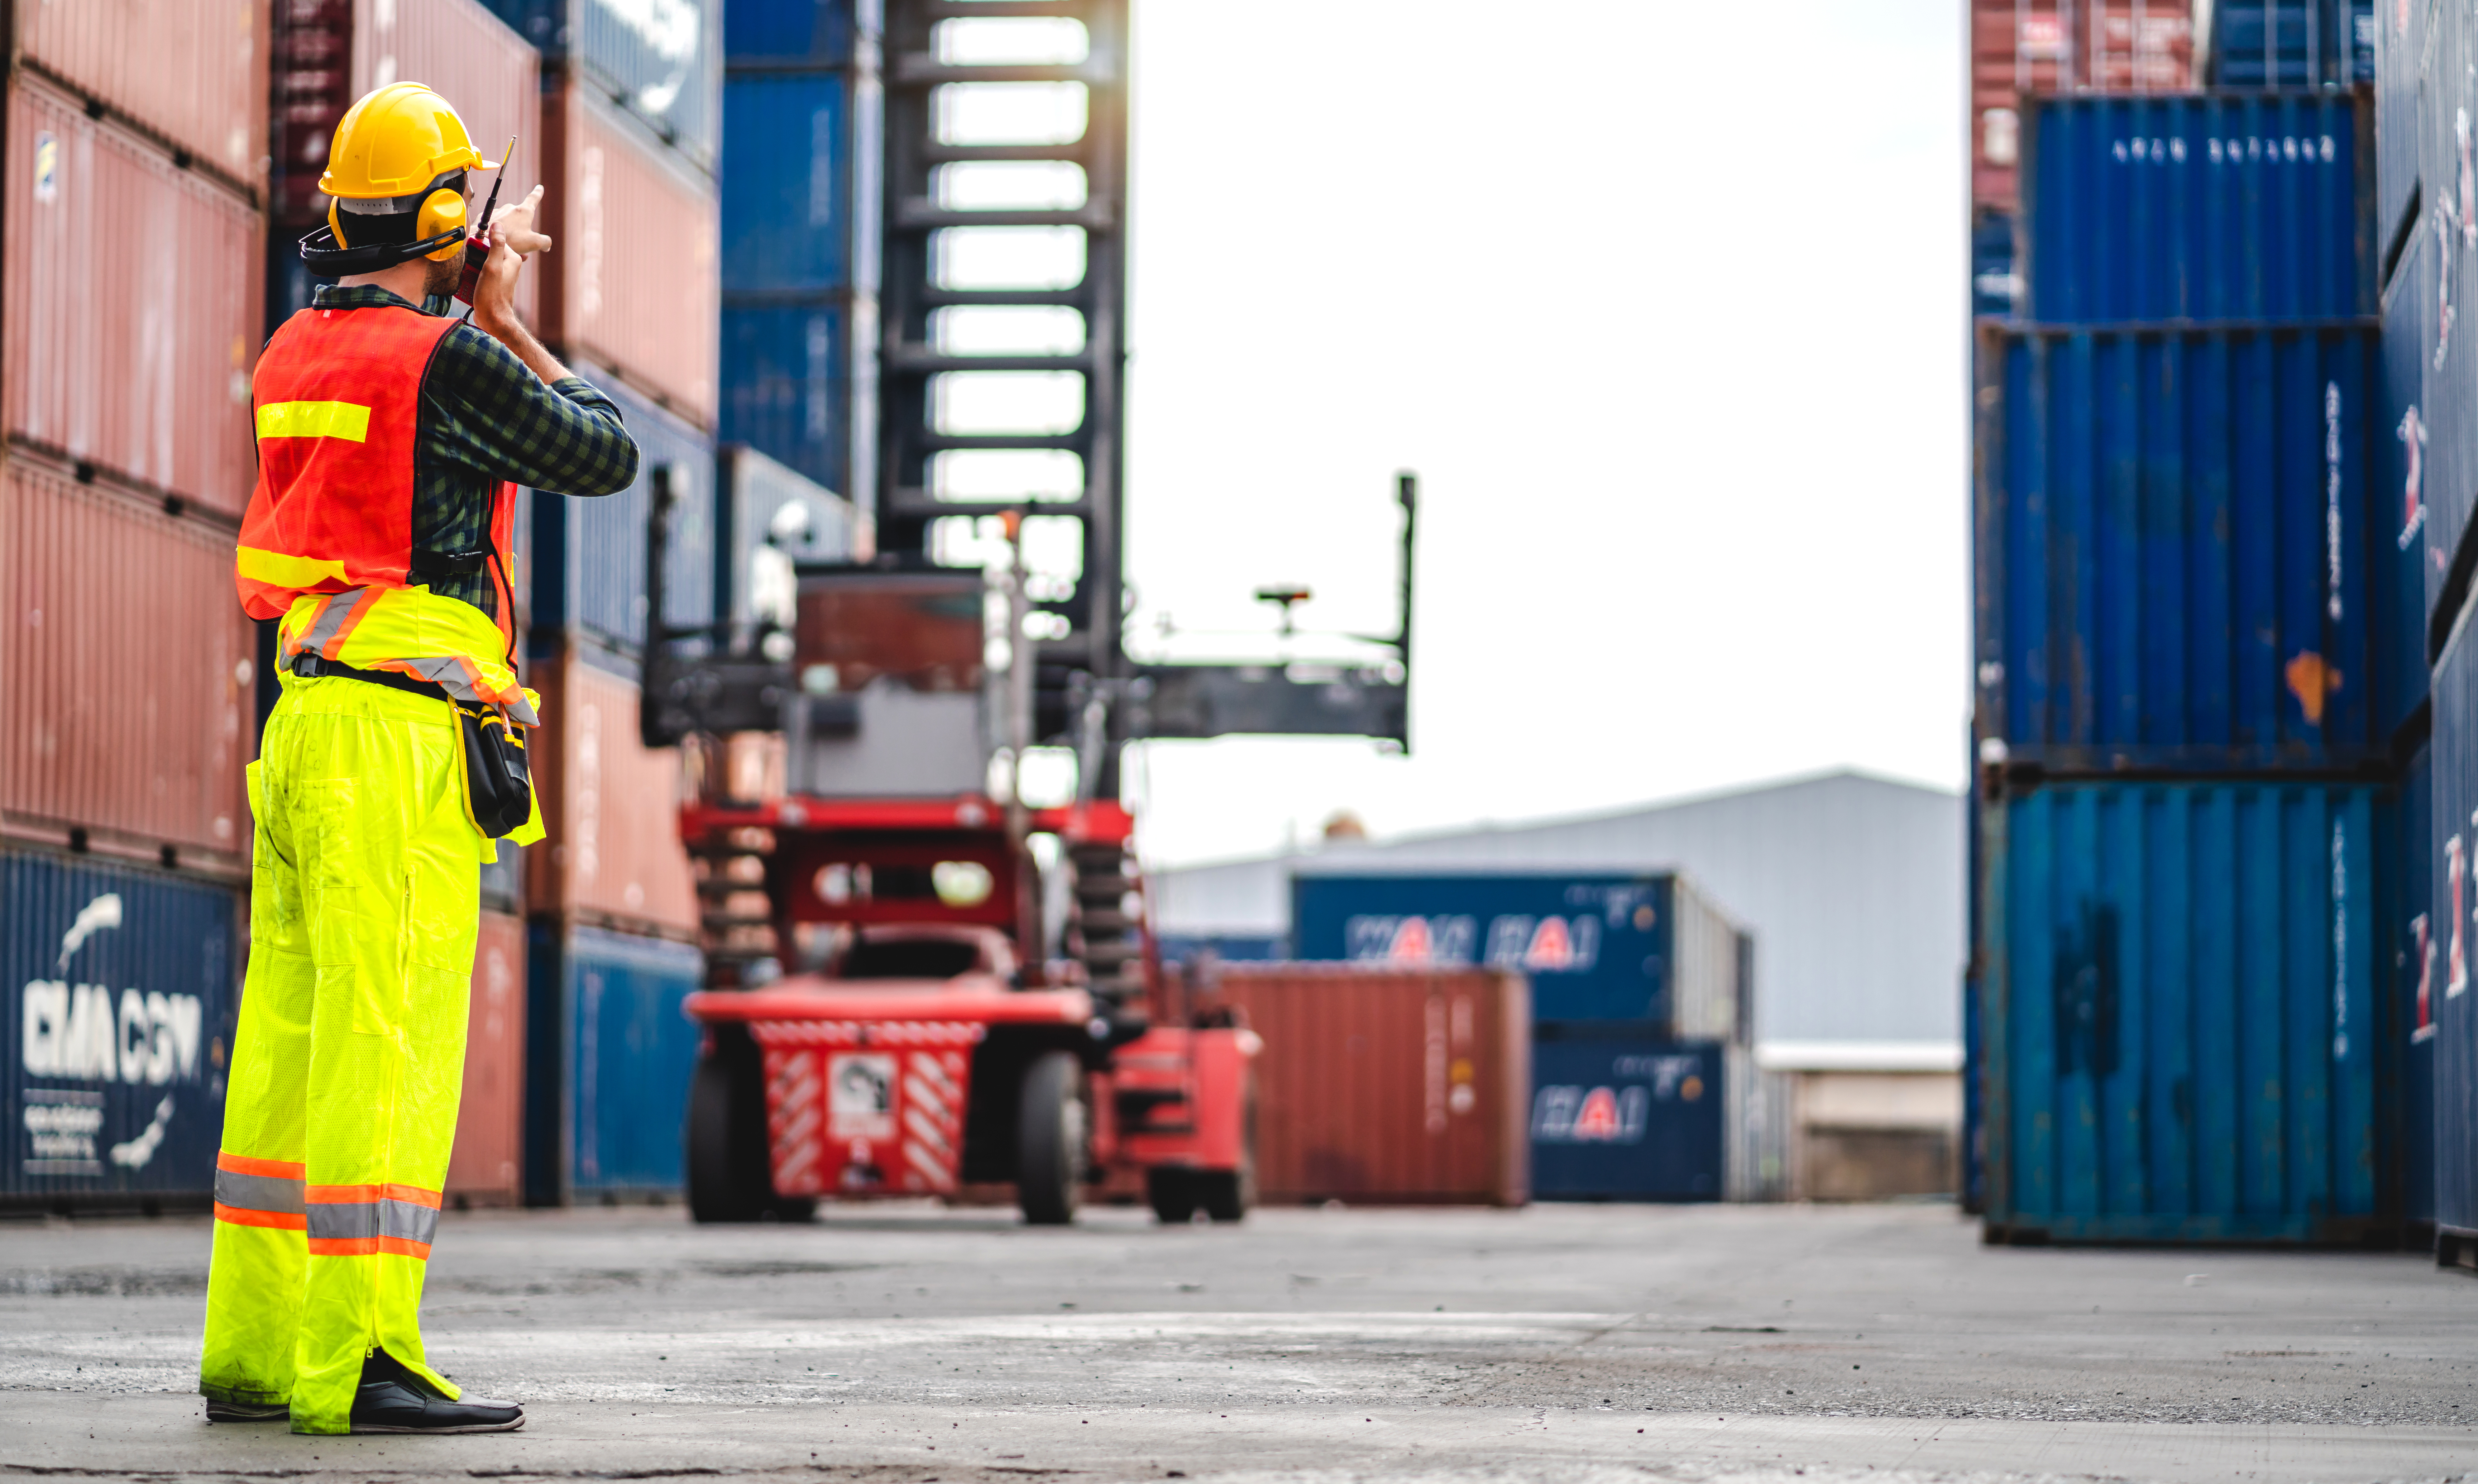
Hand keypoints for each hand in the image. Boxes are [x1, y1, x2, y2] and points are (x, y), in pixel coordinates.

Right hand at [472, 185, 549, 333]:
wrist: (493, 320)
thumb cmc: (492, 295)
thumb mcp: (492, 267)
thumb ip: (495, 245)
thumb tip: (497, 224)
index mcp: (512, 257)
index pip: (496, 237)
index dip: (481, 237)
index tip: (470, 238)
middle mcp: (510, 263)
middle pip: (490, 245)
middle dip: (478, 245)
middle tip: (468, 252)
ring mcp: (502, 271)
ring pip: (485, 255)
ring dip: (475, 257)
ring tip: (468, 266)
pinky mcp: (494, 279)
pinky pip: (482, 267)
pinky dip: (474, 267)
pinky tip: (468, 273)